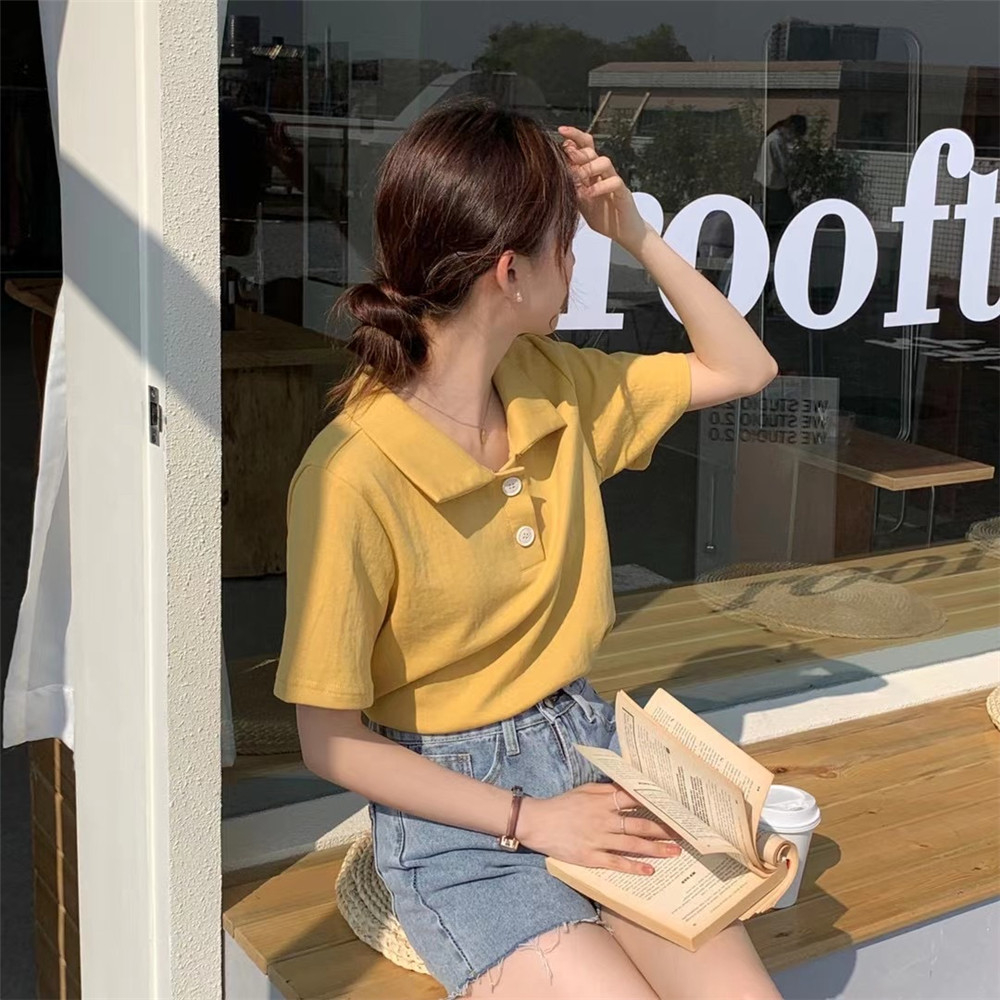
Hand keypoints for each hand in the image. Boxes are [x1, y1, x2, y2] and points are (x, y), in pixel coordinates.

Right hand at [518, 782, 682, 874]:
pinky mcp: (590, 857)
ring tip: (675, 852)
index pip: (635, 800)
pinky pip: (616, 862)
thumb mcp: (584, 789)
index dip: (655, 803)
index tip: (674, 807)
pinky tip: (649, 870)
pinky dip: (633, 867)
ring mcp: (598, 839)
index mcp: (603, 800)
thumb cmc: (562, 804)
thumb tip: (629, 785)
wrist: (537, 822)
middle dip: (664, 829)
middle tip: (683, 833)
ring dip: (656, 848)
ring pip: (632, 844)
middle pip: (639, 823)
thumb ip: (607, 789)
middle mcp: (604, 819)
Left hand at [557, 126, 647, 253]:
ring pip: (604, 162)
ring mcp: (612, 182)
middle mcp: (601, 174)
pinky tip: (589, 194)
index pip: (583, 147)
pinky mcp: (622, 193)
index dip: (573, 138)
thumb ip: (569, 187)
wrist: (623, 232)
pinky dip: (600, 186)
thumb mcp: (579, 201)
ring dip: (589, 167)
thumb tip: (551, 174)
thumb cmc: (603, 217)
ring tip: (578, 177)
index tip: (560, 131)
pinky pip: (614, 182)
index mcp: (590, 173)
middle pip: (592, 150)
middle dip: (578, 148)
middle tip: (567, 152)